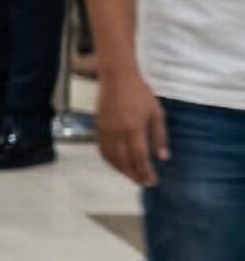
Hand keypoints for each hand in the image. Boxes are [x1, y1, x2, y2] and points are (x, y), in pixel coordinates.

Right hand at [96, 63, 168, 187]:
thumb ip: (159, 136)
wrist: (116, 77)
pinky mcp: (98, 127)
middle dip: (134, 175)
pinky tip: (117, 164)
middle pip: (123, 161)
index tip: (152, 181)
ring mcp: (105, 130)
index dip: (145, 172)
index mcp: (134, 128)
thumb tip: (163, 157)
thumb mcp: (156, 113)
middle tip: (143, 183)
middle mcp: (117, 132)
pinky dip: (109, 160)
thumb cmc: (140, 93)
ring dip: (121, 170)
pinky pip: (102, 149)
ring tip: (132, 176)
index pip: (139, 157)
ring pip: (110, 157)